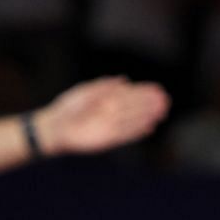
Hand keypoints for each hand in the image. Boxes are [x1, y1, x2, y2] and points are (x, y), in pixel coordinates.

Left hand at [33, 77, 170, 156]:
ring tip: (163, 111)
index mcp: (107, 99)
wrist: (54, 127)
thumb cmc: (68, 107)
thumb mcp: (85, 91)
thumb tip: (124, 80)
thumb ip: (104, 86)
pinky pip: (125, 135)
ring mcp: (109, 126)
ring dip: (148, 116)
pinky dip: (137, 131)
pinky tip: (150, 127)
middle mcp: (111, 113)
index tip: (158, 89)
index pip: (130, 95)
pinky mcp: (106, 139)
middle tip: (165, 99)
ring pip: (133, 120)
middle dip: (150, 103)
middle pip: (135, 107)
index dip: (145, 92)